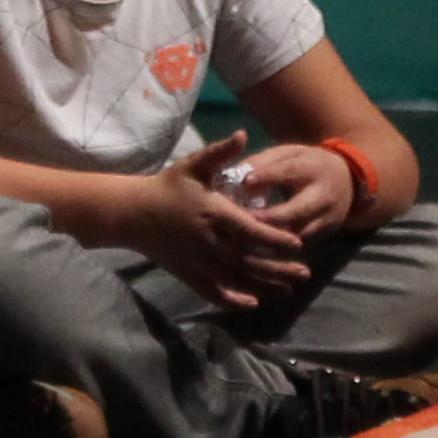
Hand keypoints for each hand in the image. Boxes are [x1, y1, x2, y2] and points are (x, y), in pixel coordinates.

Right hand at [134, 133, 313, 312]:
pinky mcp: (188, 274)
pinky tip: (252, 303)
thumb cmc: (166, 187)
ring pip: (238, 279)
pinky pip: (213, 292)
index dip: (276, 239)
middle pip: (251, 260)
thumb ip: (220, 153)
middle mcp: (210, 242)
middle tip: (305, 274)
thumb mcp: (192, 165)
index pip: (252, 231)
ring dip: (264, 287)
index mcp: (214, 214)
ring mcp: (199, 262)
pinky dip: (233, 300)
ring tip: (288, 291)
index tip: (298, 244)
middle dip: (280, 269)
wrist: (132, 213)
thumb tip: (243, 134)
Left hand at [229, 141, 359, 239]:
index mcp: (312, 168)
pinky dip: (280, 247)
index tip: (245, 181)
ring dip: (270, 238)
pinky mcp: (327, 235)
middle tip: (237, 220)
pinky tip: (260, 246)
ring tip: (245, 236)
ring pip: (296, 234)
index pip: (289, 172)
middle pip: (293, 212)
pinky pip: (301, 244)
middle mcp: (323, 195)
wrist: (348, 182)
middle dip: (265, 218)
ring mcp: (327, 218)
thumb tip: (237, 175)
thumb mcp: (290, 154)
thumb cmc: (307, 164)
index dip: (267, 177)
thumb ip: (265, 162)